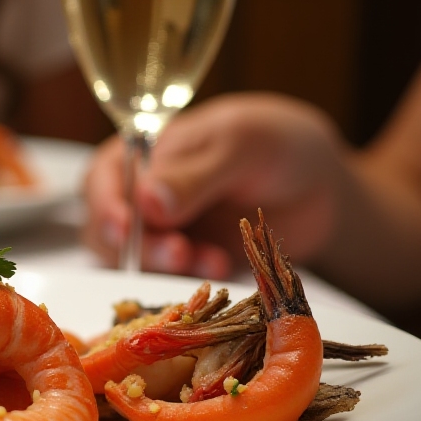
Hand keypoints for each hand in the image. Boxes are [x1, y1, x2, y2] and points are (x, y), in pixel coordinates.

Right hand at [82, 93, 346, 276]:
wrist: (317, 184)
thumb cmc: (273, 143)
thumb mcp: (236, 145)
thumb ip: (191, 175)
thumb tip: (146, 201)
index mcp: (140, 152)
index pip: (103, 181)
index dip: (106, 206)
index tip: (124, 229)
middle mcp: (140, 193)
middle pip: (110, 227)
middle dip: (142, 245)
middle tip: (178, 252)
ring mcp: (161, 230)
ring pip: (138, 259)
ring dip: (168, 264)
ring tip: (210, 259)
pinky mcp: (185, 260)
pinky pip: (173, 278)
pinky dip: (193, 275)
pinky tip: (221, 263)